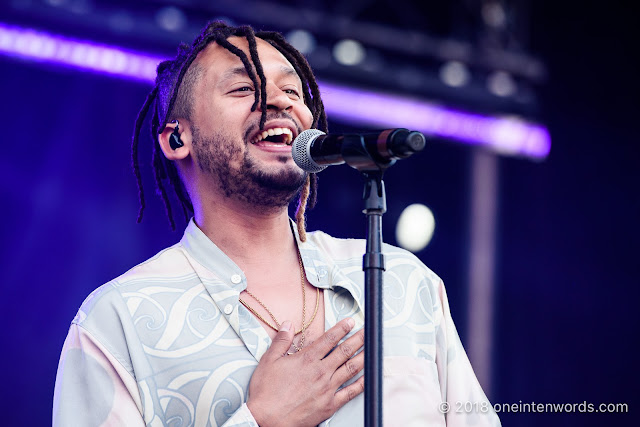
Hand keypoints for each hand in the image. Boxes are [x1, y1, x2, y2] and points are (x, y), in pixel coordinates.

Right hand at [246, 318, 364, 426]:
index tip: (351, 321)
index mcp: (307, 359)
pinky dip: (362, 383)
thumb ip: (281, 341)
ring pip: (351, 368)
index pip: (329, 339)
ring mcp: (327, 388)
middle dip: (359, 339)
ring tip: (373, 348)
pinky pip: (351, 392)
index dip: (341, 328)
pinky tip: (369, 376)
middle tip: (369, 331)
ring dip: (364, 356)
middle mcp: (320, 372)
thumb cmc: (266, 392)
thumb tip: (288, 324)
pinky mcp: (330, 405)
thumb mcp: (268, 361)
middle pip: (344, 351)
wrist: (266, 419)